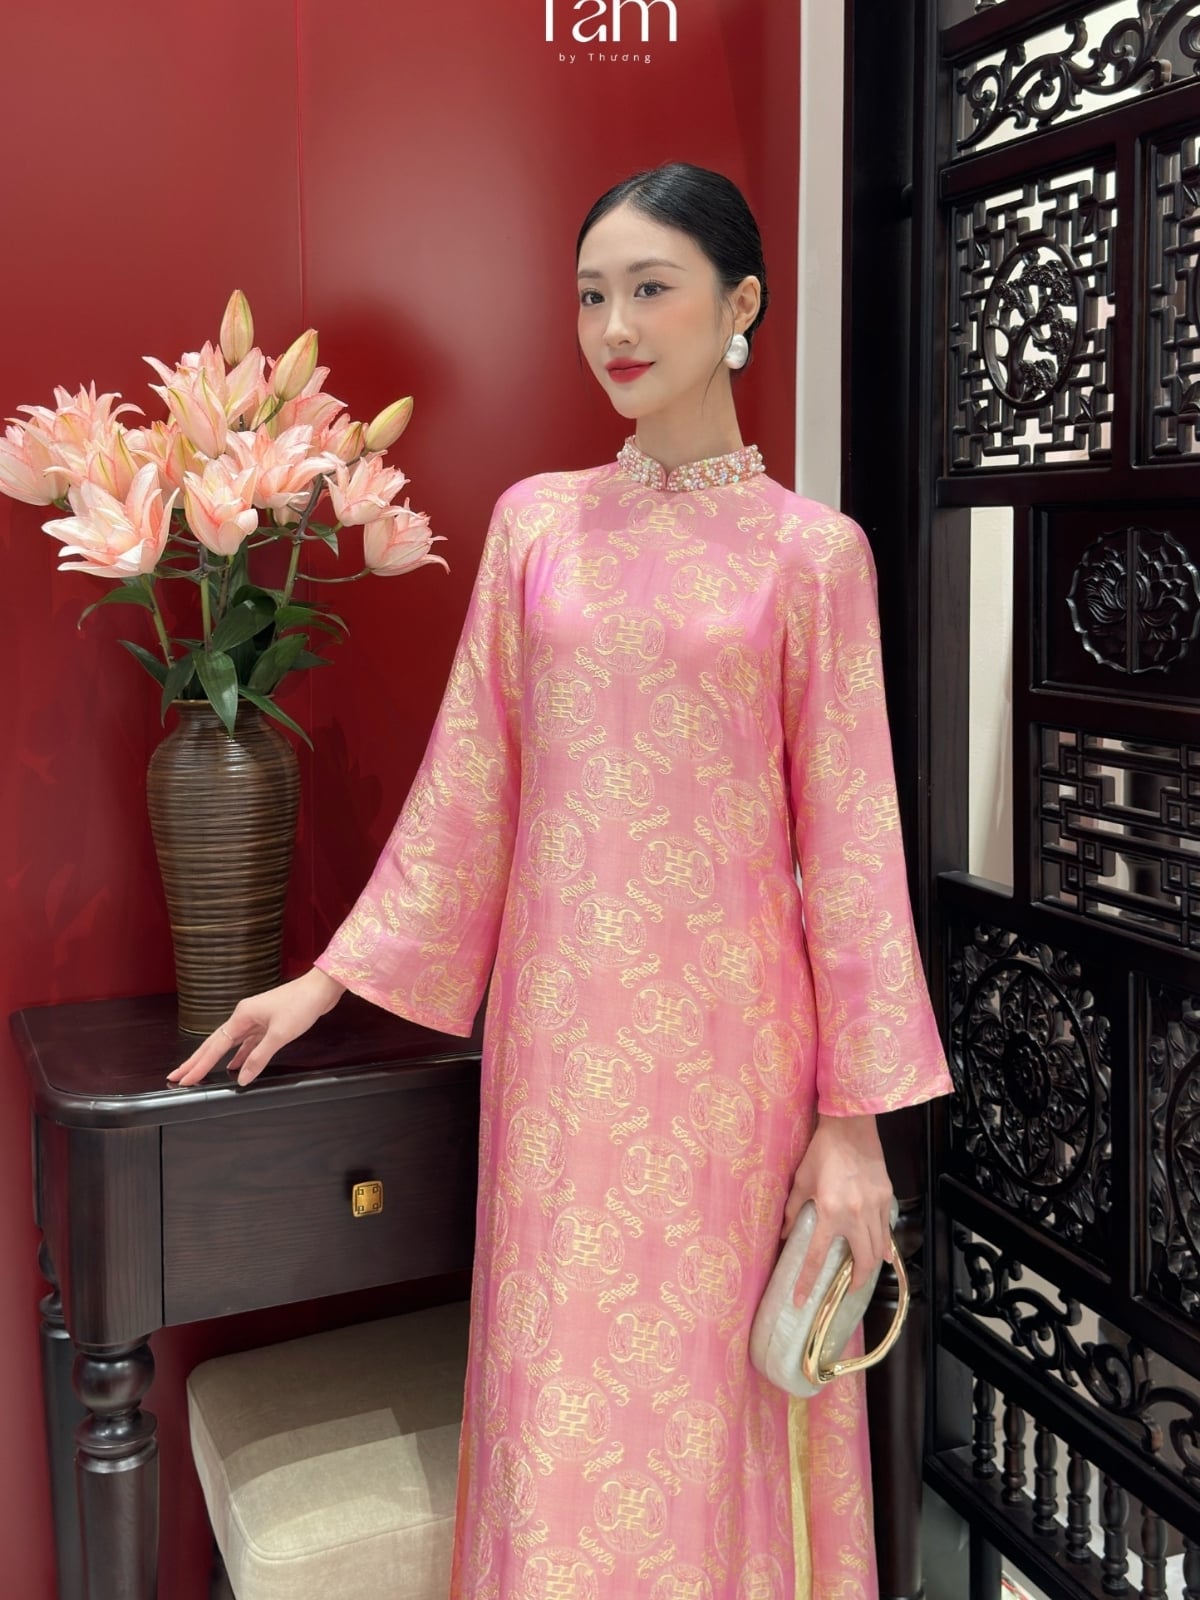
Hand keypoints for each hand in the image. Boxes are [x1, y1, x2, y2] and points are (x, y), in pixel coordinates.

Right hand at [165, 968, 345, 1087]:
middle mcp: (244, 1017)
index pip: (215, 1046)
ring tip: (199, 1072)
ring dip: (215, 1059)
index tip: (183, 1079)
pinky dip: (239, 1055)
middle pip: (215, 1043)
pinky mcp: (267, 1024)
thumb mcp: (279, 1035)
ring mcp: (255, 1020)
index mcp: (242, 1017)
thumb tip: (242, 1078)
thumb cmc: (301, 1005)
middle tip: (178, 1076)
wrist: (321, 989)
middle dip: (197, 1061)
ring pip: (230, 1044)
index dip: (198, 1065)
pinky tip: (234, 1066)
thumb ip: (258, 1057)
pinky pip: (247, 1043)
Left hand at [781, 1113, 893, 1304]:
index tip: (801, 1302)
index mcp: (830, 1213)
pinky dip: (885, 1244)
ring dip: (872, 1265)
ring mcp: (875, 1208)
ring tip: (863, 1273)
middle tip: (849, 1289)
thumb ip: (792, 1211)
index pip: (816, 1257)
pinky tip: (884, 1252)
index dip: (807, 1283)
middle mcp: (856, 1216)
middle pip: (862, 1261)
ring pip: (880, 1248)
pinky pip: (887, 1229)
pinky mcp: (886, 1197)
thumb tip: (783, 1234)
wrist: (851, 1127)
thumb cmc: (822, 1152)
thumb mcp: (801, 1182)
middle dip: (857, 1281)